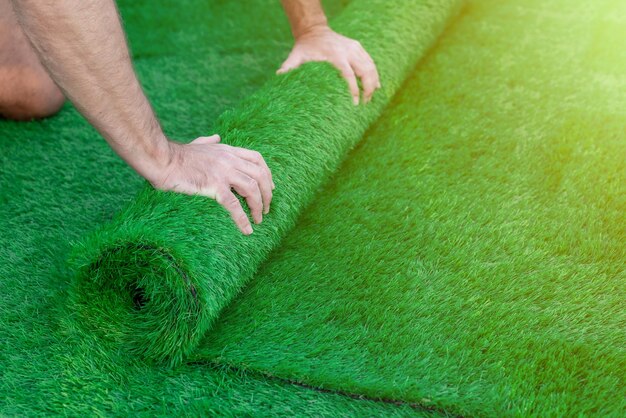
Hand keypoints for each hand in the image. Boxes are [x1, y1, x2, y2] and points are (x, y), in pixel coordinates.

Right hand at [148, 135, 273, 234]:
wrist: (163, 160)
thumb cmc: (177, 155)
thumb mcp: (198, 144)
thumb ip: (210, 141)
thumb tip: (216, 137)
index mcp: (228, 150)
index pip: (257, 159)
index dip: (268, 174)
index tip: (271, 188)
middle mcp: (229, 159)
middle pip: (260, 175)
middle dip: (267, 194)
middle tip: (266, 209)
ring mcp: (223, 172)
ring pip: (252, 189)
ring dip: (258, 206)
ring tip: (258, 219)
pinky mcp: (214, 185)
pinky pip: (234, 204)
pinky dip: (243, 219)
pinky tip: (247, 230)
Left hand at [277, 25, 380, 104]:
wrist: (314, 30)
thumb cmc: (305, 47)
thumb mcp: (296, 56)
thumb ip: (289, 66)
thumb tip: (279, 76)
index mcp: (335, 54)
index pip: (349, 73)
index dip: (353, 89)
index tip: (354, 102)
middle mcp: (348, 50)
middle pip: (365, 71)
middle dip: (367, 89)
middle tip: (364, 104)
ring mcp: (355, 48)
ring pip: (370, 67)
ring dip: (373, 83)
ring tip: (369, 99)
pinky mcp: (358, 48)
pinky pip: (370, 62)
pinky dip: (374, 74)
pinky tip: (376, 87)